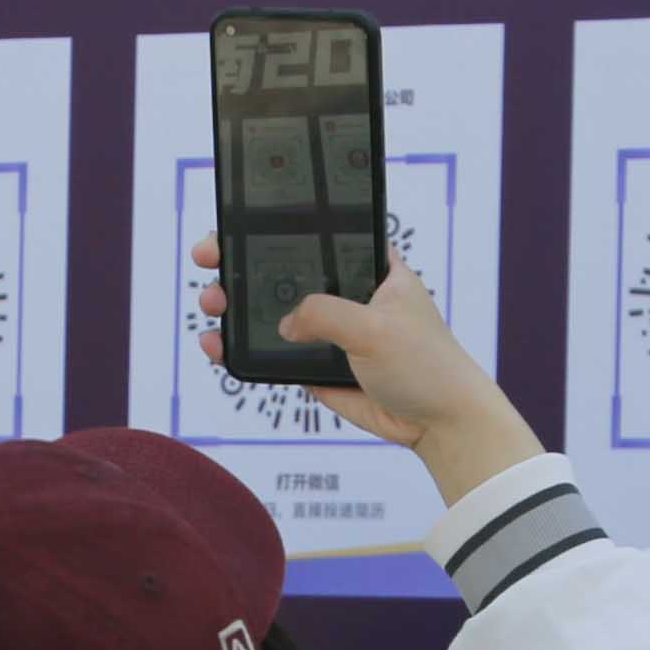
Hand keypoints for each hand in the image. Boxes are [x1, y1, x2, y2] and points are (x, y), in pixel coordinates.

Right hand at [188, 238, 541, 509]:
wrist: (439, 424)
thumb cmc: (426, 364)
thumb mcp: (375, 327)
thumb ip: (326, 314)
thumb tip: (284, 323)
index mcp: (369, 266)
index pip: (316, 233)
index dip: (275, 225)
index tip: (237, 224)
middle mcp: (346, 292)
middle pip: (284, 270)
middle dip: (243, 265)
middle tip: (211, 263)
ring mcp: (330, 329)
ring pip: (273, 312)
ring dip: (238, 307)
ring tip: (213, 306)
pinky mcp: (317, 365)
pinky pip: (272, 353)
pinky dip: (243, 349)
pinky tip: (217, 345)